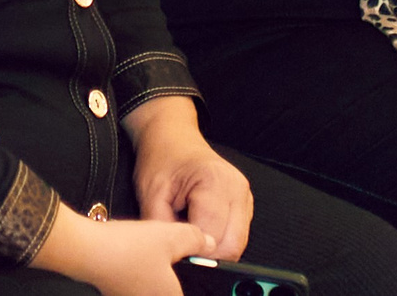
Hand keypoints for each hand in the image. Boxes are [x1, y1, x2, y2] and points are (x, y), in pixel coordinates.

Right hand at [33, 209, 213, 295]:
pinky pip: (138, 285)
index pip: (195, 294)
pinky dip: (143, 272)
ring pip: (155, 288)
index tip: (207, 277)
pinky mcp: (118, 291)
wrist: (86, 251)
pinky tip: (138, 255)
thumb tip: (208, 243)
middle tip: (179, 257)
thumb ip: (195, 239)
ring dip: (160, 275)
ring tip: (158, 254)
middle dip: (178, 277)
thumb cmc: (126, 250)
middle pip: (174, 289)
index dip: (202, 286)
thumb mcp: (170, 236)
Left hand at [128, 97, 250, 259]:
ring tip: (190, 229)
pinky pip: (237, 235)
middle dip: (207, 254)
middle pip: (232, 246)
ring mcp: (245, 195)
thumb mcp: (151, 195)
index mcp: (215, 181)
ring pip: (237, 244)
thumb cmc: (160, 159)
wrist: (171, 137)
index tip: (177, 251)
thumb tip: (177, 259)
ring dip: (214, 246)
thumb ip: (166, 230)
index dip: (194, 252)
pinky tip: (200, 225)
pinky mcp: (245, 202)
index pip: (215, 239)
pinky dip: (219, 239)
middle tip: (182, 244)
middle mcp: (236, 188)